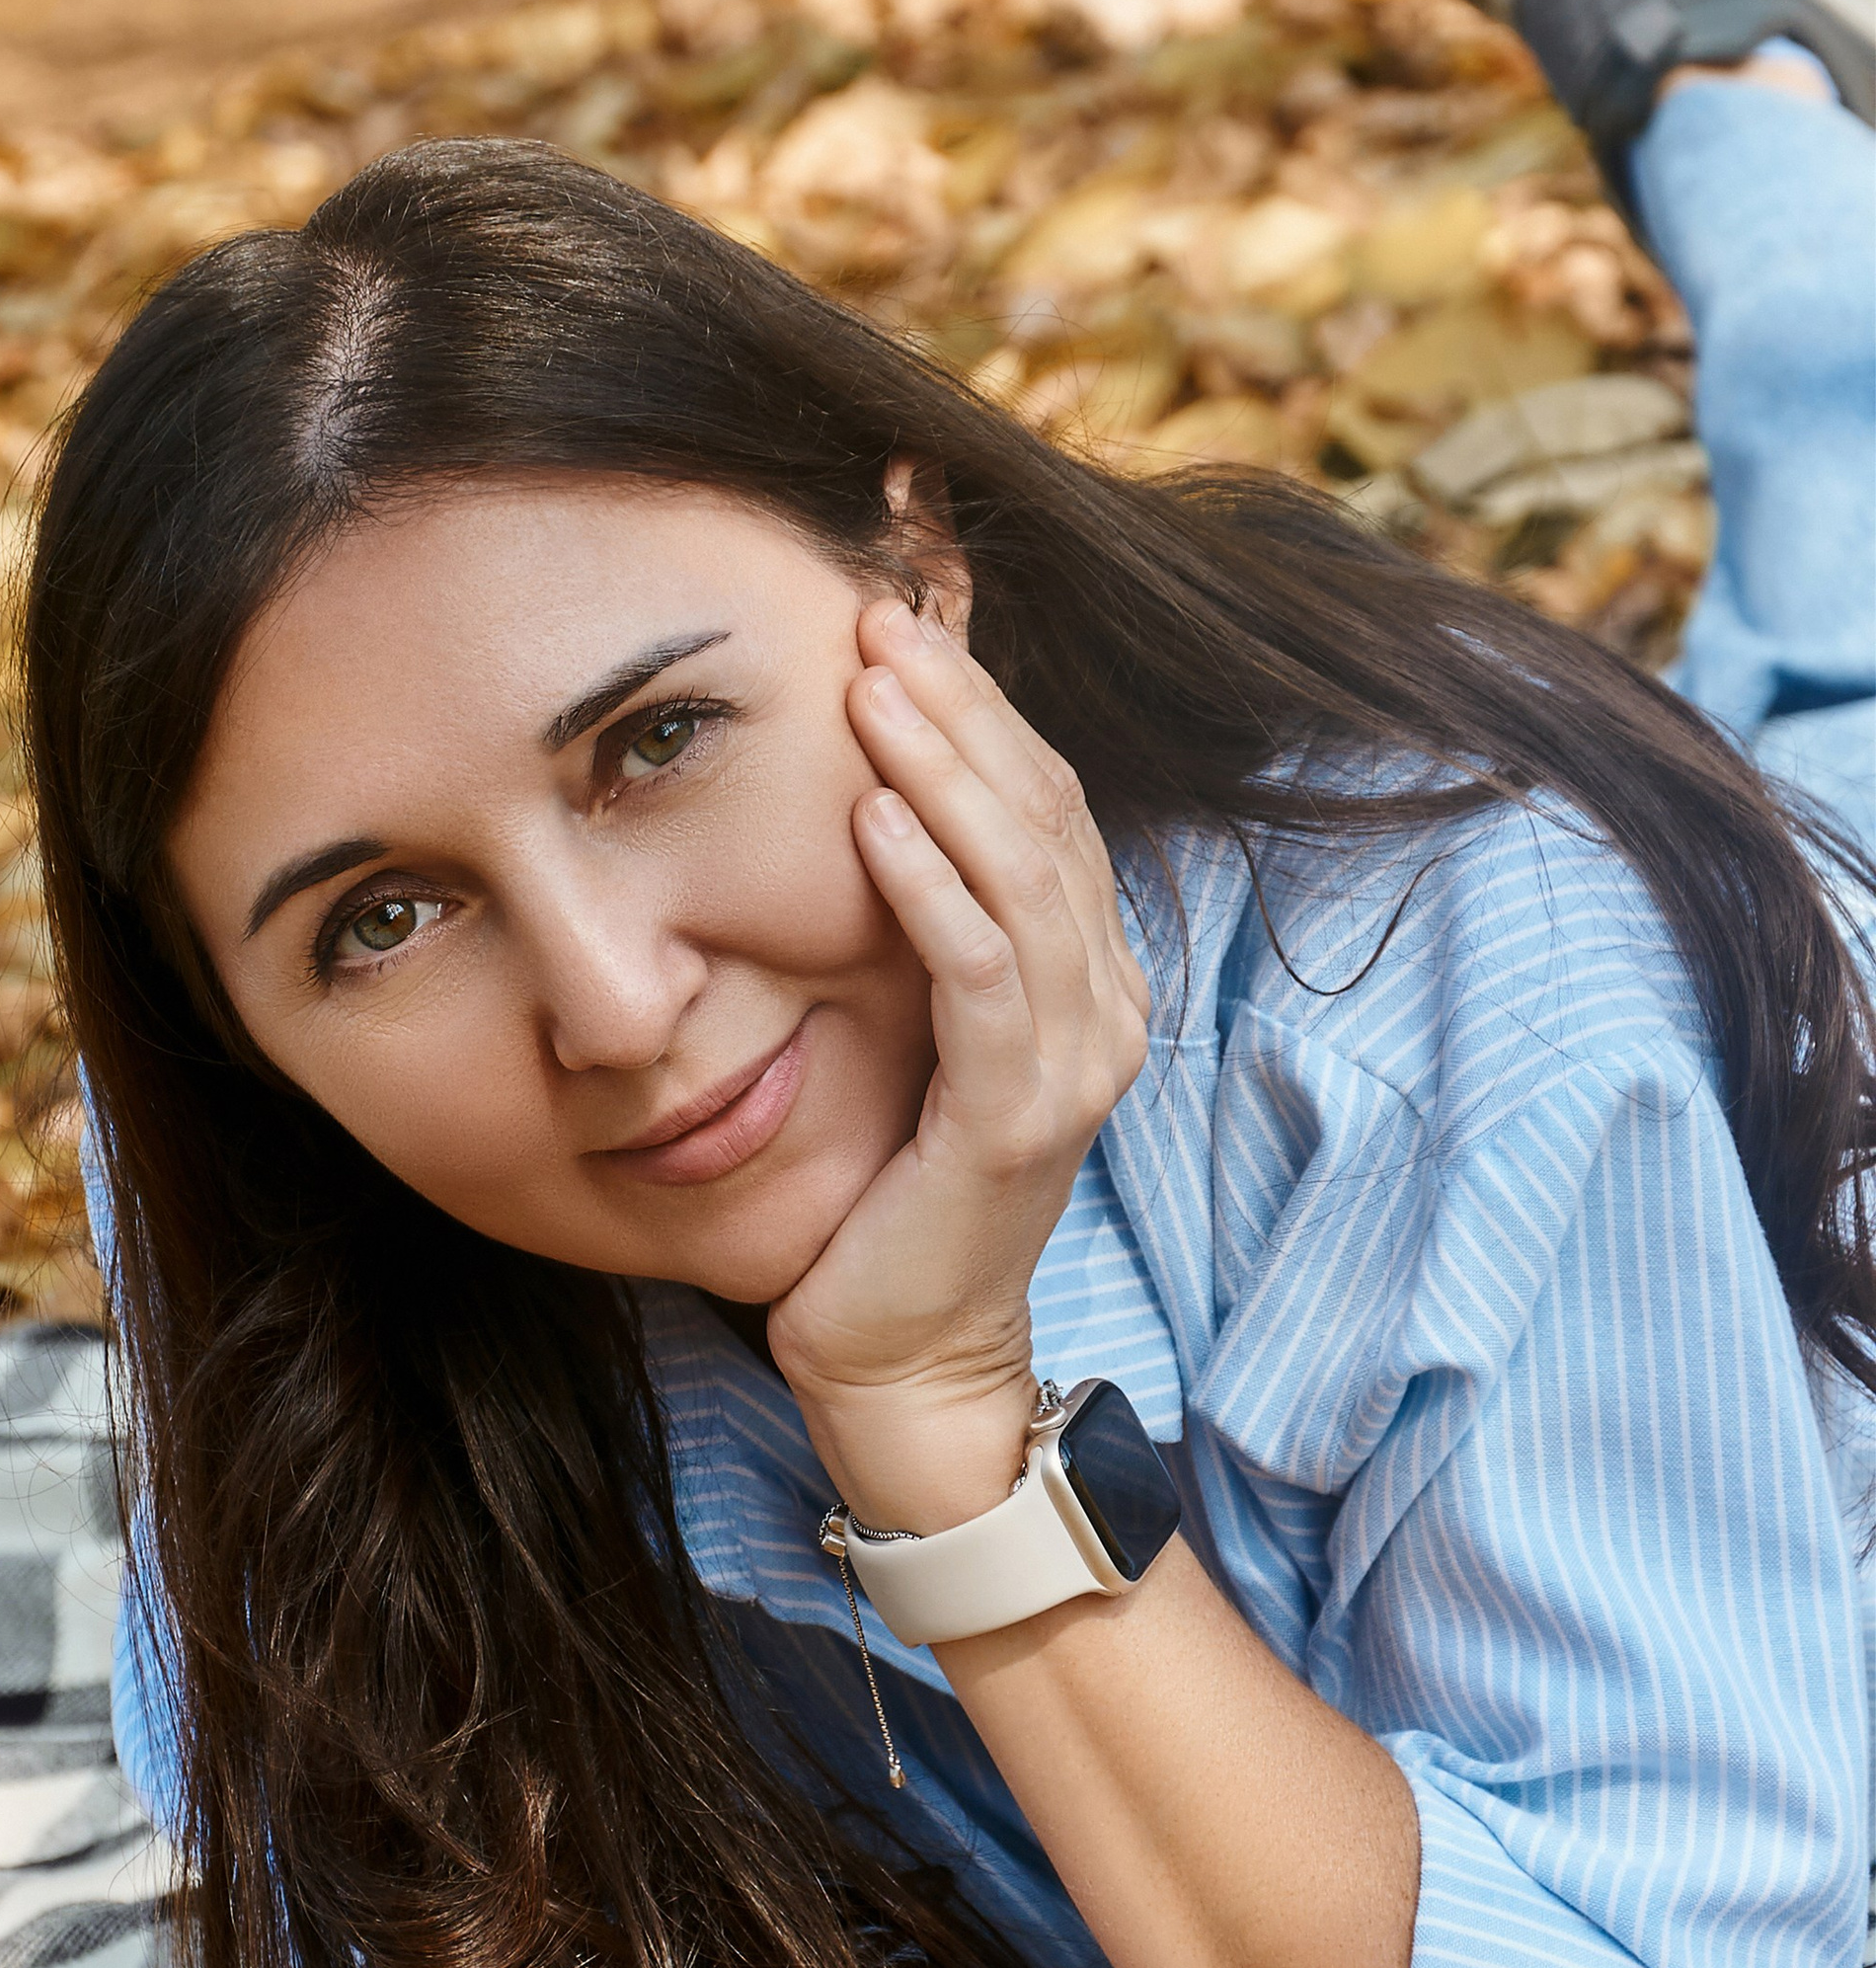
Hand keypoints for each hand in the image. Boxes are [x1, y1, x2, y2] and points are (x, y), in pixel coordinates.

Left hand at [766, 596, 1150, 1534]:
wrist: (899, 1352)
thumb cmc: (883, 1187)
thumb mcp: (905, 1028)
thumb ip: (916, 923)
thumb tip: (863, 788)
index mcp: (1086, 977)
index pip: (1046, 805)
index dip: (982, 706)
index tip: (900, 615)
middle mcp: (1104, 1009)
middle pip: (1044, 818)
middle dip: (963, 709)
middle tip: (881, 615)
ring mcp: (1074, 1064)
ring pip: (1021, 880)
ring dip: (944, 773)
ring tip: (873, 687)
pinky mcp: (1018, 1119)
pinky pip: (981, 977)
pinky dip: (931, 890)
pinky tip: (873, 822)